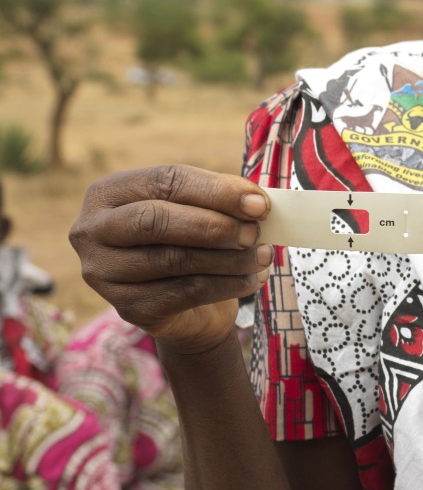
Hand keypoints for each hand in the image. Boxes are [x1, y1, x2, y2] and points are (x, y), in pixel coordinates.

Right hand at [69, 165, 271, 356]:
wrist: (189, 308)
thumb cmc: (194, 243)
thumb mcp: (202, 211)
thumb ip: (222, 201)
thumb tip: (256, 203)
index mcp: (109, 193)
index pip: (165, 181)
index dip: (216, 190)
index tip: (260, 203)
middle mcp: (93, 231)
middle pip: (156, 220)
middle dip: (215, 225)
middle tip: (256, 232)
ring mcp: (103, 273)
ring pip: (173, 259)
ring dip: (229, 258)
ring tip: (263, 255)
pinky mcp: (127, 308)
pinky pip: (185, 292)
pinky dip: (228, 284)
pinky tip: (252, 278)